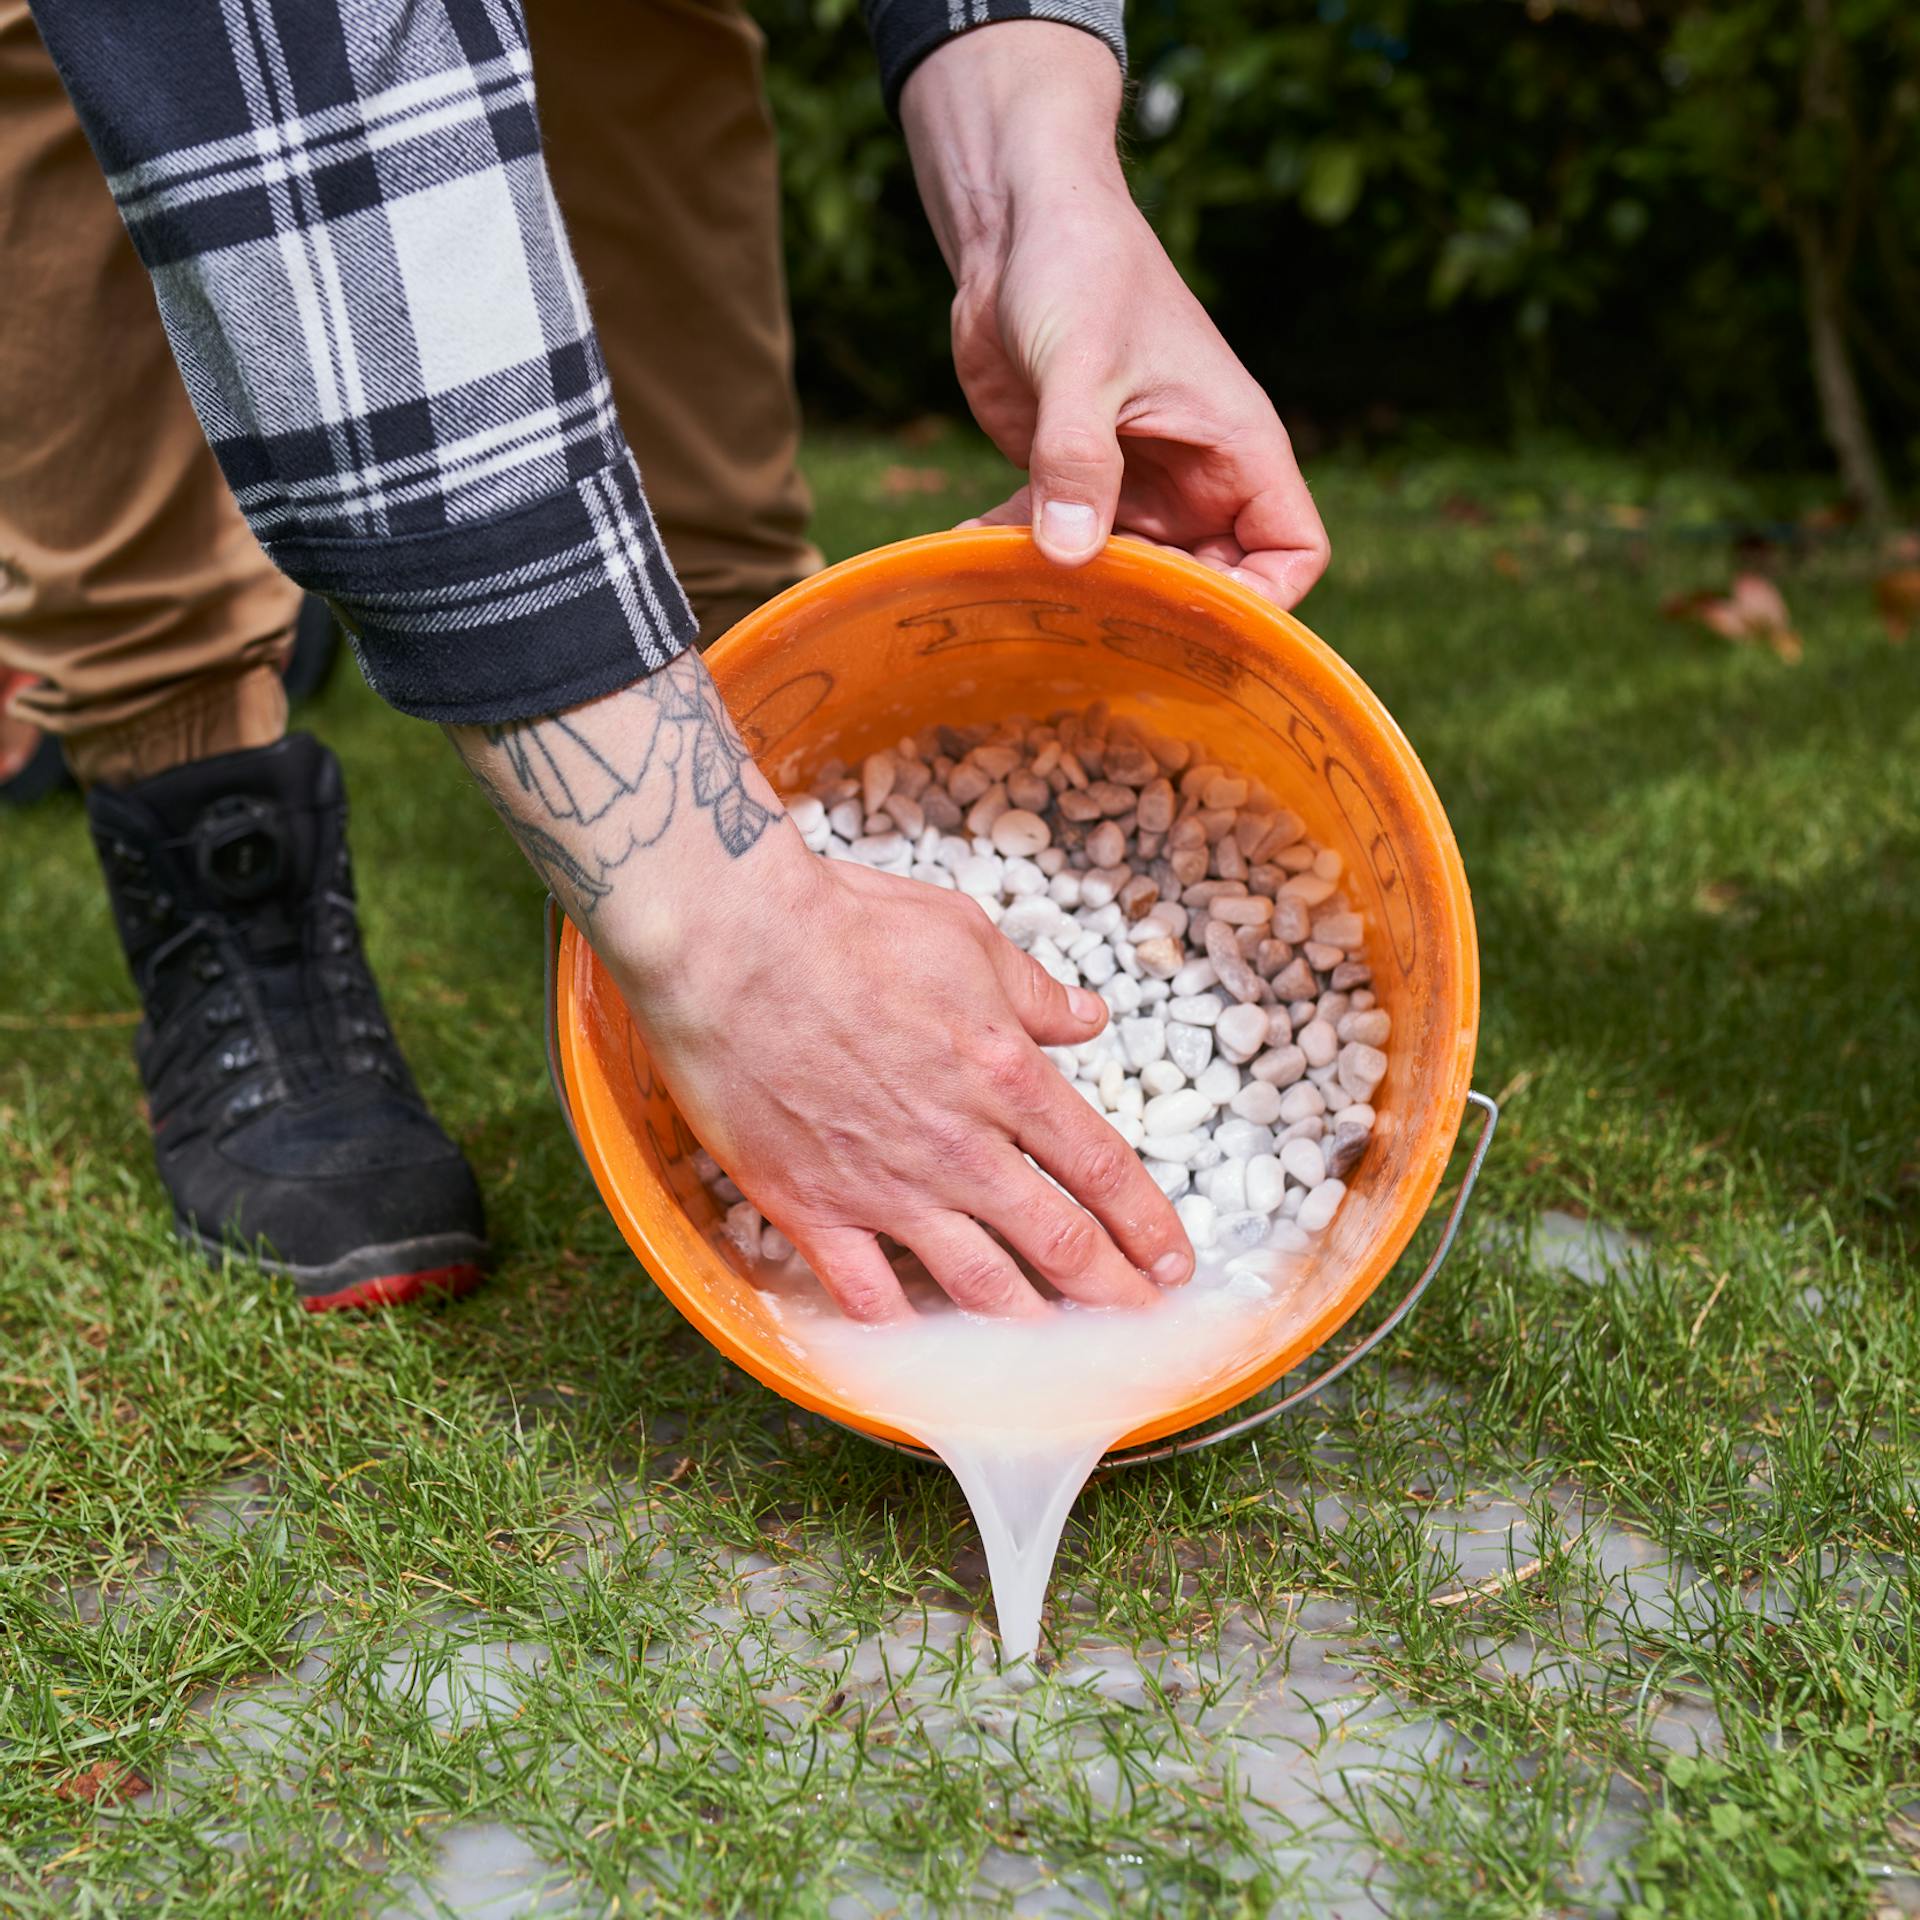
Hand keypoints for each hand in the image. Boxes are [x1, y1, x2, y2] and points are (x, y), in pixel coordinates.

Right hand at [630, 839, 1194, 1321]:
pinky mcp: (813, 1209)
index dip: (1147, 1224)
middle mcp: (961, 1148)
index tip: (1174, 1261)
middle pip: (1061, 1243)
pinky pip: (868, 1295)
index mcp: (1007, 1077)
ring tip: (1066, 1362)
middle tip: (1144, 1327)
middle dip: (1114, 1295)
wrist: (732, 945)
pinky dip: (903, 1333)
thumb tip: (1088, 1017)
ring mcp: (887, 1188)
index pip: (1101, 1170)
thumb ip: (1033, 991)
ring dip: (1033, 1329)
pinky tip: (926, 1355)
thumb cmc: (846, 925)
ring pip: (981, 1285)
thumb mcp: (965, 936)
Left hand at [902, 24, 1328, 606]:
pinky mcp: (1068, 478)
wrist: (1017, 219)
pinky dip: (1014, 555)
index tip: (1197, 630)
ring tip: (1019, 604)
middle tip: (1088, 638)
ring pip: (1123, 574)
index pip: (1291, 552)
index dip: (1262, 604)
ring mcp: (1131, 482)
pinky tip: (965, 556)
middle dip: (1153, 619)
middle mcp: (1193, 476)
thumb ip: (1077, 458)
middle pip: (1203, 583)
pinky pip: (1053, 541)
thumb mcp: (1081, 361)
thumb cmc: (1079, 264)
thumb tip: (1070, 555)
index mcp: (1235, 448)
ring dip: (1073, 595)